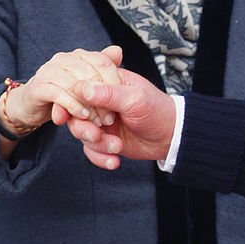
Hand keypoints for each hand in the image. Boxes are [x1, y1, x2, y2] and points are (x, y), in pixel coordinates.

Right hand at [0, 45, 122, 135]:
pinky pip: (58, 94)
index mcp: (81, 55)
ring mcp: (50, 70)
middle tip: (110, 118)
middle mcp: (65, 59)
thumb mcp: (95, 85)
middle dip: (102, 98)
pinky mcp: (39, 87)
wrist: (36, 111)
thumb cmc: (71, 98)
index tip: (120, 104)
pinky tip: (83, 117)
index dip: (114, 83)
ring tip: (98, 121)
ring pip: (75, 85)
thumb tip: (118, 49)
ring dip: (89, 106)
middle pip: (90, 74)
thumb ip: (106, 67)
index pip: (103, 62)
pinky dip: (73, 106)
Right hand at [54, 68, 176, 167]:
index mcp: (106, 82)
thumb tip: (81, 87)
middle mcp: (99, 101)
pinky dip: (100, 157)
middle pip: (74, 113)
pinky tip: (115, 160)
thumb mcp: (135, 99)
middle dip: (85, 128)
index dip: (74, 102)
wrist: (170, 137)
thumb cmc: (157, 111)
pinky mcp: (103, 139)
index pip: (78, 88)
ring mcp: (100, 121)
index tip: (82, 114)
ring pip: (81, 133)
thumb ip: (108, 94)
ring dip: (97, 144)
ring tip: (117, 147)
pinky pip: (90, 150)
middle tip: (99, 134)